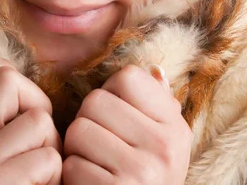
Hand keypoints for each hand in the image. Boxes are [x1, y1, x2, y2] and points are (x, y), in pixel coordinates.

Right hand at [0, 58, 61, 184]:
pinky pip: (48, 157)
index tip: (15, 106)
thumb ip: (6, 110)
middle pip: (6, 79)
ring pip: (36, 119)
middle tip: (33, 142)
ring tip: (37, 169)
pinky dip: (55, 174)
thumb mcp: (8, 140)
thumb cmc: (29, 179)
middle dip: (35, 106)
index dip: (4, 76)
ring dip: (50, 144)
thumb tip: (10, 73)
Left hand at [63, 64, 192, 184]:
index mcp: (175, 127)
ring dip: (75, 149)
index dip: (110, 94)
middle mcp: (164, 146)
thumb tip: (155, 72)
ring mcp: (141, 171)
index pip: (127, 77)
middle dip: (87, 122)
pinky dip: (72, 176)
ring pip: (78, 130)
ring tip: (93, 164)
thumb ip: (159, 108)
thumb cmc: (146, 180)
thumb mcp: (164, 145)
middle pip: (95, 101)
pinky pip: (70, 165)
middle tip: (99, 146)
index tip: (115, 119)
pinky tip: (90, 184)